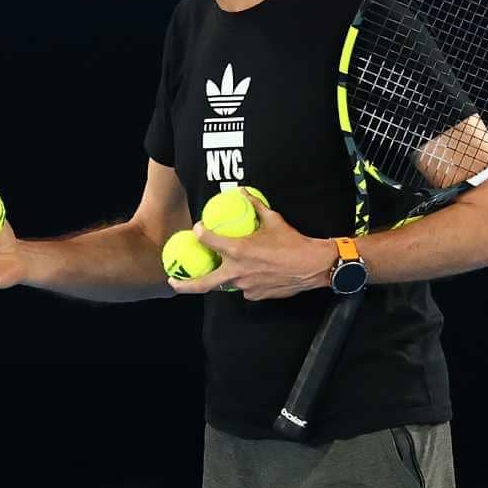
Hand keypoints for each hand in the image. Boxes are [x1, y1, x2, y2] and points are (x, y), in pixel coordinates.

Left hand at [168, 195, 336, 300]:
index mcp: (238, 250)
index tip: (198, 229)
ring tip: (214, 274)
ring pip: (226, 285)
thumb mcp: (274, 219)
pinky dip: (242, 281)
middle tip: (173, 281)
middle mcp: (237, 271)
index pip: (208, 240)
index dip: (200, 233)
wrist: (314, 266)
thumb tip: (244, 192)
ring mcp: (246, 286)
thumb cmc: (293, 242)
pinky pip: (243, 289)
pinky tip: (249, 274)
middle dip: (185, 284)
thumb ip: (255, 206)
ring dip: (220, 279)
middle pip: (203, 283)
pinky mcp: (256, 295)